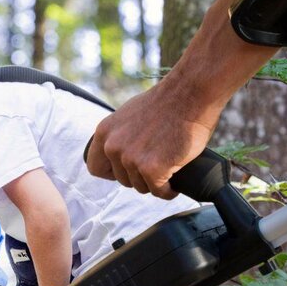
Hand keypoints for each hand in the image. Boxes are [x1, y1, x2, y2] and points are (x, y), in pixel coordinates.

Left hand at [86, 78, 220, 198]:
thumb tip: (116, 151)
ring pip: (141, 187)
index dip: (112, 173)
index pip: (96, 168)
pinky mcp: (152, 169)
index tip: (127, 171)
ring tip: (168, 171)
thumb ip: (118, 134)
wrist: (190, 93)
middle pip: (122, 180)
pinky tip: (174, 185)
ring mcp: (131, 159)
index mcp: (104, 132)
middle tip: (156, 168)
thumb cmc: (166, 103)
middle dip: (139, 177)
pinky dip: (168, 191)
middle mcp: (113, 147)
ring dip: (155, 183)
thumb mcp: (128, 115)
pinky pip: (159, 191)